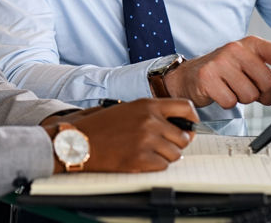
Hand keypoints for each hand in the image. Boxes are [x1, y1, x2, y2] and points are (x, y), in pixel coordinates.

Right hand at [42, 98, 198, 172]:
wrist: (78, 141)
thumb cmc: (100, 126)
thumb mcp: (127, 108)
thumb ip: (152, 112)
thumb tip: (179, 124)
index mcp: (147, 105)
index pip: (185, 107)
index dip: (191, 119)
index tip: (190, 126)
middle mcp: (150, 121)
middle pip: (184, 136)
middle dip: (177, 143)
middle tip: (164, 145)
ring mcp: (147, 140)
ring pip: (175, 154)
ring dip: (166, 156)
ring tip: (148, 152)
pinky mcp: (141, 159)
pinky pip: (163, 166)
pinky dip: (155, 166)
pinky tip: (140, 159)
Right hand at [164, 36, 270, 108]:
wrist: (188, 76)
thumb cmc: (223, 71)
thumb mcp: (250, 66)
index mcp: (251, 43)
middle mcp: (236, 49)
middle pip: (269, 82)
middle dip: (265, 94)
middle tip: (252, 91)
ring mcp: (220, 62)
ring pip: (251, 95)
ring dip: (244, 99)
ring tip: (232, 89)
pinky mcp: (207, 78)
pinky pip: (231, 102)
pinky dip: (228, 102)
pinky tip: (220, 93)